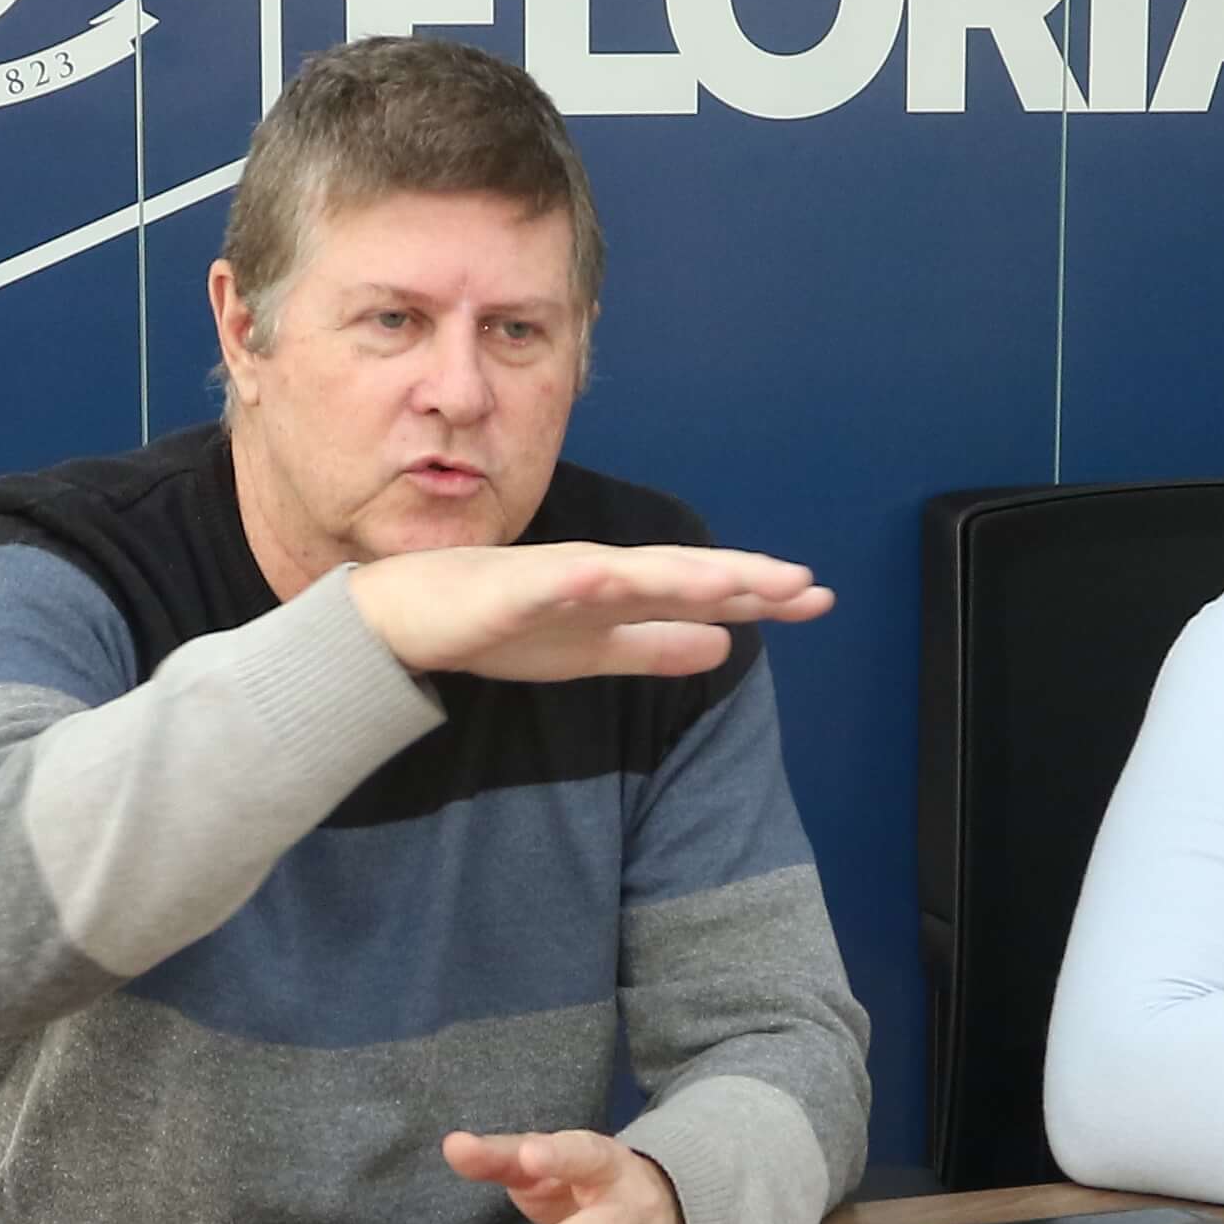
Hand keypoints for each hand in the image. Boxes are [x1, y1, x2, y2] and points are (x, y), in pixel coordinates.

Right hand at [348, 540, 828, 682]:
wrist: (404, 619)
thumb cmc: (496, 627)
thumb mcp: (591, 651)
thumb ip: (655, 647)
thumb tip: (725, 647)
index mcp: (620, 594)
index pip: (702, 591)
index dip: (761, 593)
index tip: (819, 599)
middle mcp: (598, 575)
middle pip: (681, 573)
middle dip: (742, 577)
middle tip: (805, 584)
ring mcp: (552, 578)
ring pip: (628, 572)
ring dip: (679, 573)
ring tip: (733, 579)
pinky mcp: (505, 590)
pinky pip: (547, 585)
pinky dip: (577, 579)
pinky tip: (608, 578)